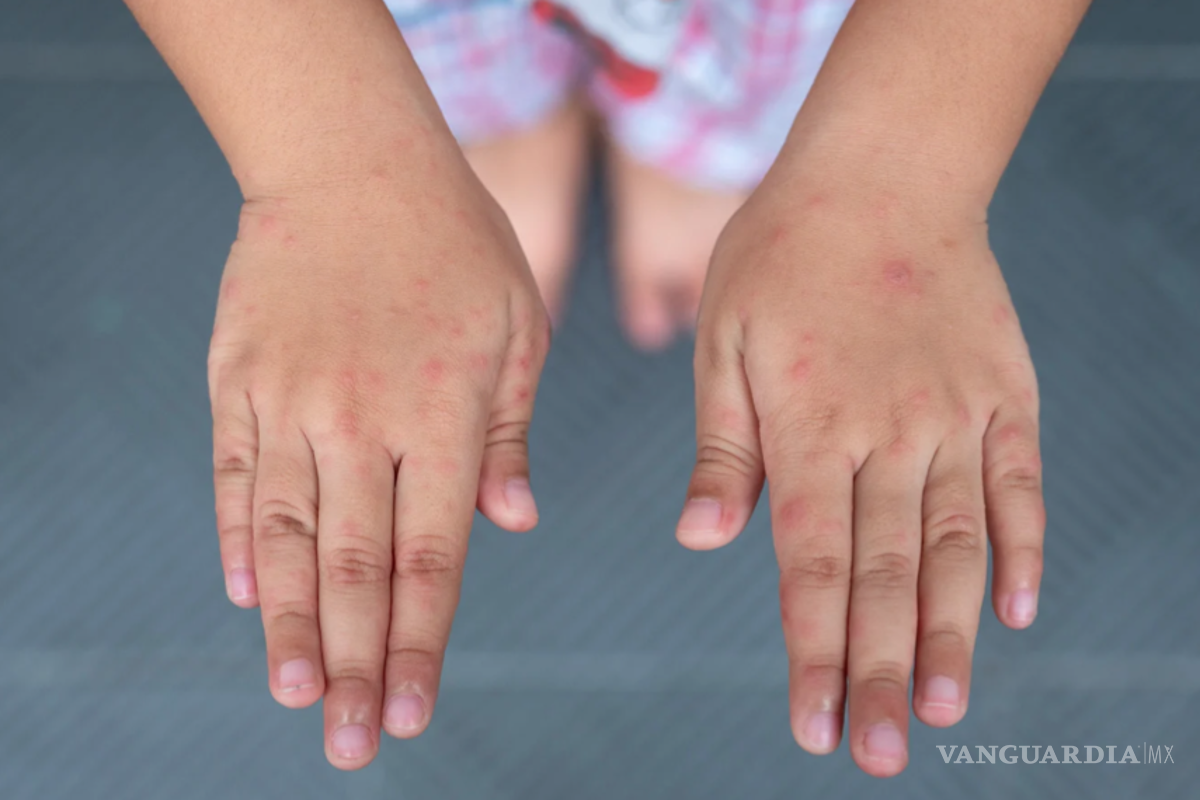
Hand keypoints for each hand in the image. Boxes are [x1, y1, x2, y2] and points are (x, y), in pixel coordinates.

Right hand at [209, 156, 549, 769]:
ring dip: (292, 625)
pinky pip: (239, 477)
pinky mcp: (240, 381)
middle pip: (358, 567)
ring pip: (291, 537)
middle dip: (354, 664)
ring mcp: (292, 402)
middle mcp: (363, 421)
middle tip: (350, 746)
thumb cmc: (455, 242)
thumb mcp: (516, 325)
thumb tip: (513, 523)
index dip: (421, 642)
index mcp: (443, 415)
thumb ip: (509, 430)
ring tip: (295, 697)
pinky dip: (244, 542)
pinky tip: (250, 599)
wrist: (353, 159)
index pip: (432, 556)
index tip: (409, 710)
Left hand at [678, 173, 1042, 776]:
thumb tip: (703, 541)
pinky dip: (1021, 550)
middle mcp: (888, 435)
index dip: (814, 651)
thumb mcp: (722, 340)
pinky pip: (1020, 485)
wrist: (880, 173)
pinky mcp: (1005, 396)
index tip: (815, 726)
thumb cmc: (779, 257)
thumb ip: (723, 446)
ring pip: (957, 546)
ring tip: (944, 711)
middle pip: (887, 575)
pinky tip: (1016, 613)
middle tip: (879, 755)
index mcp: (810, 428)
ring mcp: (955, 418)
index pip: (812, 565)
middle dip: (880, 672)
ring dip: (951, 634)